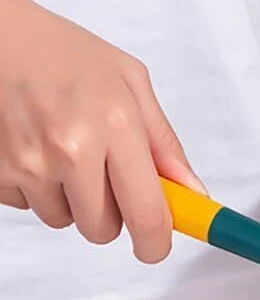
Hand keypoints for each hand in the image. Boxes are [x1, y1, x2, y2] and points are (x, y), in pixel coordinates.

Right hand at [0, 0, 202, 261]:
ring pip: (62, 219)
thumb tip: (192, 193)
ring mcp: (27, 163)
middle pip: (102, 229)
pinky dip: (33, 186)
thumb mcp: (129, 82)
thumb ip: (163, 143)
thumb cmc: (63, 52)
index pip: (146, 215)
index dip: (155, 244)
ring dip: (69, 197)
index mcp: (116, 125)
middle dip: (109, 213)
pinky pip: (26, 205)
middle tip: (102, 173)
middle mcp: (71, 149)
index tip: (156, 247)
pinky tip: (31, 145)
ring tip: (60, 147)